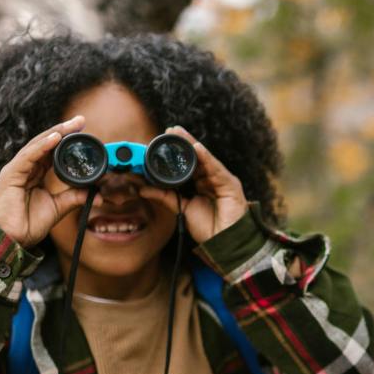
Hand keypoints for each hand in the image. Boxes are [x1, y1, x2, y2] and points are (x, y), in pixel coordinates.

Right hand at [0, 115, 88, 248]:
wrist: (12, 239)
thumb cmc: (28, 224)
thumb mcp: (58, 207)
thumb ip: (75, 197)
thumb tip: (97, 195)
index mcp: (35, 173)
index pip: (52, 151)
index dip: (66, 140)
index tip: (83, 131)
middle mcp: (26, 167)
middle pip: (45, 143)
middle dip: (63, 131)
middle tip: (81, 121)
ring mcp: (17, 169)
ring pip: (37, 145)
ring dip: (55, 134)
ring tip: (71, 126)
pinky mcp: (11, 174)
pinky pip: (28, 156)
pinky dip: (42, 146)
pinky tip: (55, 138)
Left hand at [144, 126, 247, 244]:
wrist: (223, 244)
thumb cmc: (208, 228)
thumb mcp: (180, 208)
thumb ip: (164, 196)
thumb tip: (142, 188)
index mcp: (201, 183)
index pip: (188, 163)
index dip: (177, 152)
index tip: (163, 140)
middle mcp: (211, 179)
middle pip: (197, 157)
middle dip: (184, 143)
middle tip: (170, 130)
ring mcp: (221, 181)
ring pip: (205, 159)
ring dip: (193, 145)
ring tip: (180, 134)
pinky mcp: (230, 185)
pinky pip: (217, 169)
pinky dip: (207, 158)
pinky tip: (197, 149)